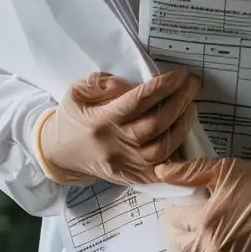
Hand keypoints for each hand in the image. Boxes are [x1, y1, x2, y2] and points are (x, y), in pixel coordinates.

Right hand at [38, 69, 198, 185]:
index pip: (137, 102)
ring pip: (161, 150)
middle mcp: (113, 145)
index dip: (163, 86)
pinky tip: (185, 135)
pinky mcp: (129, 177)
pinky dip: (176, 155)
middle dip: (179, 101)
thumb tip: (130, 83)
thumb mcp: (77, 91)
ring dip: (182, 126)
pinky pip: (158, 171)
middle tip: (192, 83)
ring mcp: (123, 165)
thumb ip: (102, 82)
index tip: (181, 73)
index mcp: (100, 121)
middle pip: (154, 125)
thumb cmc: (72, 118)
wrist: (58, 154)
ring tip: (191, 106)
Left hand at [155, 156, 250, 251]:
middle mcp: (213, 248)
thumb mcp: (226, 169)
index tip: (174, 207)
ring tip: (194, 240)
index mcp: (206, 221)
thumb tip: (158, 172)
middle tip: (179, 223)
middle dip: (173, 234)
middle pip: (179, 248)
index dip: (170, 213)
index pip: (173, 222)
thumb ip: (189, 171)